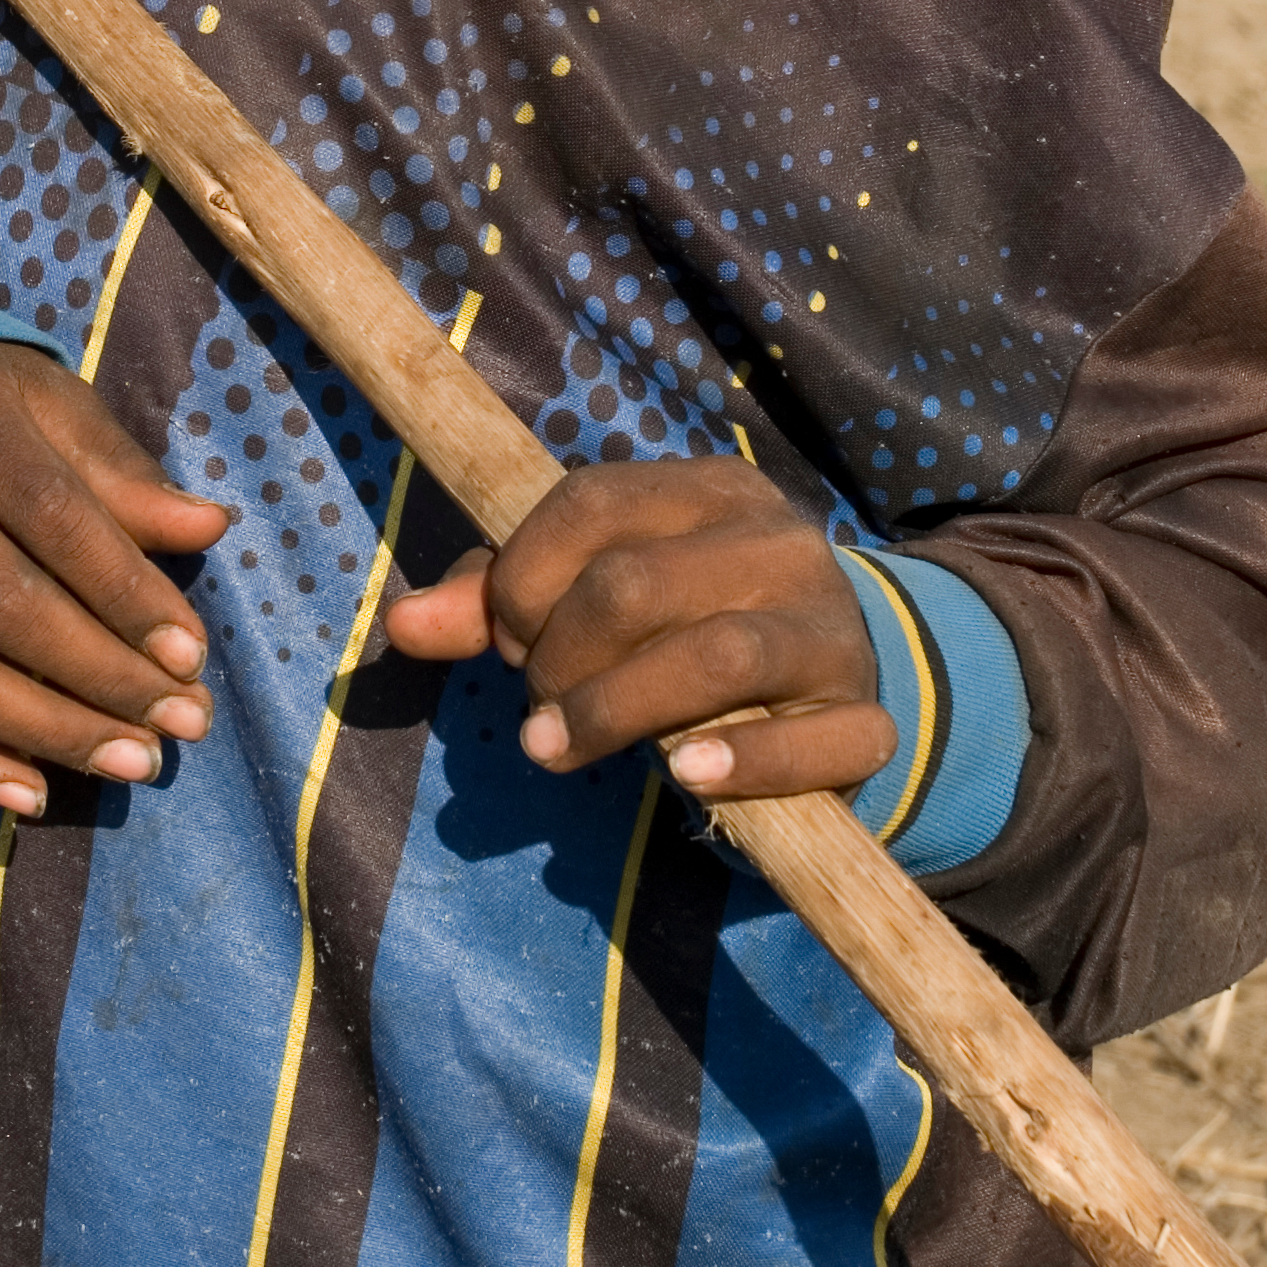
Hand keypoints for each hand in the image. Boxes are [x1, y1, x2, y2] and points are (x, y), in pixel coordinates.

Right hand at [0, 339, 226, 817]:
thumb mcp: (53, 410)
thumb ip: (124, 478)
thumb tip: (210, 528)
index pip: (52, 516)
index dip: (126, 593)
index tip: (191, 658)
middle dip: (101, 679)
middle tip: (179, 727)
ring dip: (41, 734)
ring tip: (128, 763)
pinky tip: (26, 793)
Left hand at [382, 455, 895, 801]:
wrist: (830, 688)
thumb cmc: (683, 629)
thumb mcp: (596, 595)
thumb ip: (498, 602)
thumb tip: (401, 626)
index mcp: (712, 489)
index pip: (593, 500)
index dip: (523, 576)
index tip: (505, 641)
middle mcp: (780, 541)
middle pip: (636, 584)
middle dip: (558, 657)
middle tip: (538, 709)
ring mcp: (831, 629)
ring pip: (716, 656)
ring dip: (615, 712)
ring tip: (558, 751)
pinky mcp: (866, 718)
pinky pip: (813, 742)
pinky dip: (743, 762)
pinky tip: (684, 776)